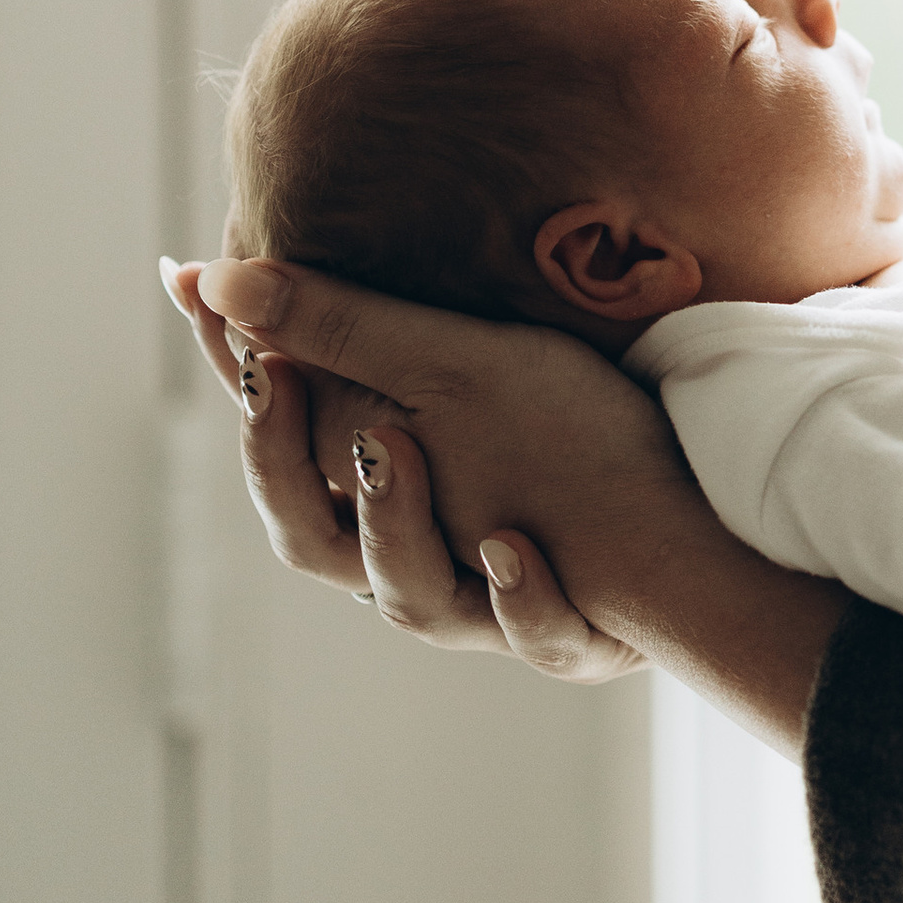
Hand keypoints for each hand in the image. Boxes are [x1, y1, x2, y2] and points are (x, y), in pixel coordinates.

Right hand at [163, 254, 649, 674]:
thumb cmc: (568, 431)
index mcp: (380, 491)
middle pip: (313, 542)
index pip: (286, 450)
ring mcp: (491, 607)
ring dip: (395, 525)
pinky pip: (539, 633)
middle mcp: (417, 559)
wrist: (697, 507)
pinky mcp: (571, 636)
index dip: (244, 393)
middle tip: (276, 377)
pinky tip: (516, 549)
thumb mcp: (461, 361)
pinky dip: (524, 597)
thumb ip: (348, 326)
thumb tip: (227, 266)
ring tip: (396, 446)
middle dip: (282, 463)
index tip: (204, 303)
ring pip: (415, 598)